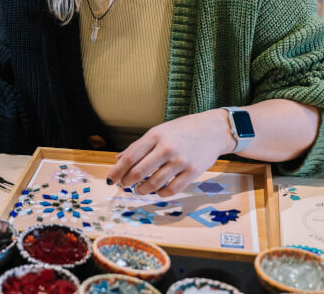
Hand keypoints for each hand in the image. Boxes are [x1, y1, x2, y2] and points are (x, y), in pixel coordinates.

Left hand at [107, 110, 234, 196]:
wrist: (213, 130)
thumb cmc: (182, 130)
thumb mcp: (158, 132)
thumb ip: (139, 146)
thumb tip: (119, 160)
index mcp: (155, 136)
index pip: (130, 157)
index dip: (118, 171)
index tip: (111, 179)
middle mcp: (167, 148)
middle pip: (140, 172)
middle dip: (127, 182)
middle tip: (124, 185)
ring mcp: (180, 161)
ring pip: (154, 183)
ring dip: (142, 190)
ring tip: (139, 189)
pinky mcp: (193, 172)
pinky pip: (172, 190)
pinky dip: (161, 193)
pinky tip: (158, 191)